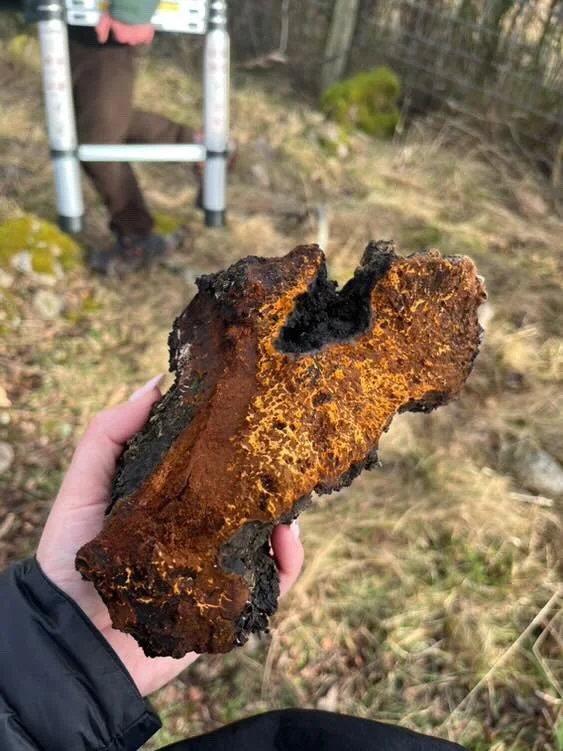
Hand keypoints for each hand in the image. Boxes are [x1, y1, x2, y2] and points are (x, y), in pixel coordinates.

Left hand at [36, 375, 303, 696]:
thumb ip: (108, 435)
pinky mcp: (228, 603)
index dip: (234, 440)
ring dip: (287, 517)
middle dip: (271, 478)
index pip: (212, 464)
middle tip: (286, 457)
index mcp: (173, 498)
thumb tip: (156, 383)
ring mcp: (216, 565)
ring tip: (290, 507)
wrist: (71, 640)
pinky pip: (272, 584)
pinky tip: (286, 543)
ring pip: (267, 535)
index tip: (255, 414)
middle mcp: (200, 529)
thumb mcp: (83, 486)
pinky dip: (288, 563)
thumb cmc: (69, 559)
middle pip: (247, 497)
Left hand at [96, 14, 154, 44]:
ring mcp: (140, 39)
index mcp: (120, 37)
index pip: (119, 37)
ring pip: (137, 39)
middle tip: (128, 23)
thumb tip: (101, 41)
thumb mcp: (106, 18)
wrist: (134, 7)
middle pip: (128, 39)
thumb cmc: (120, 12)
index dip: (119, 30)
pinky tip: (144, 30)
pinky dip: (146, 36)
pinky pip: (147, 39)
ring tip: (136, 24)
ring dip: (136, 34)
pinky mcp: (148, 36)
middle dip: (128, 33)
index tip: (119, 24)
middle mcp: (130, 41)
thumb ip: (102, 29)